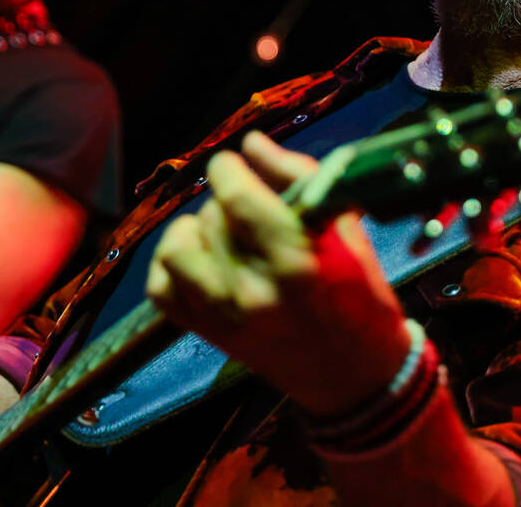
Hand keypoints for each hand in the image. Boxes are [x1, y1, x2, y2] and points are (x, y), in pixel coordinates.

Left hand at [146, 131, 410, 416]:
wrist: (356, 375)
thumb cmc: (360, 295)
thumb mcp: (345, 230)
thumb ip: (297, 179)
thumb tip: (253, 144)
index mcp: (296, 263)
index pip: (236, 197)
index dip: (228, 169)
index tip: (234, 163)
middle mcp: (253, 293)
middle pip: (211, 217)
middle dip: (226, 202)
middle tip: (249, 208)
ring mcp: (225, 318)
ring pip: (177, 247)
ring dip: (196, 230)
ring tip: (223, 233)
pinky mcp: (207, 335)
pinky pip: (160, 287)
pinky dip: (174, 264)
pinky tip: (200, 258)